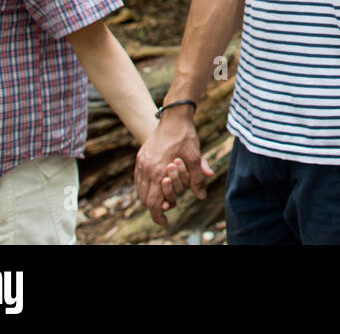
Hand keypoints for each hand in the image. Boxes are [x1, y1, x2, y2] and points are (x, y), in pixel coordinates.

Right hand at [135, 111, 206, 226]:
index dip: (158, 216)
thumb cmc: (185, 137)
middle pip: (145, 199)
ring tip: (163, 198)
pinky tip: (157, 185)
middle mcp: (146, 169)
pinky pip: (139, 179)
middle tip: (168, 208)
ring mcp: (141, 163)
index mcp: (158, 171)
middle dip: (155, 207)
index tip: (165, 221)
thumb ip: (197, 178)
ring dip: (150, 197)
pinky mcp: (140, 157)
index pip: (153, 203)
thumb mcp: (195, 157)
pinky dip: (146, 187)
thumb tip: (201, 196)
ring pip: (140, 190)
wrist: (173, 117)